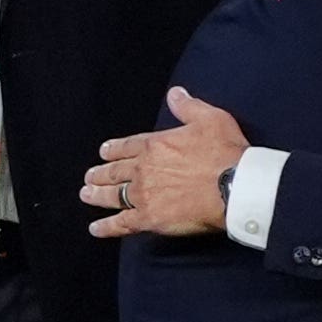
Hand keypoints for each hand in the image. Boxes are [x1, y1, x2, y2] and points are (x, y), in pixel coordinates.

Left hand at [80, 87, 249, 237]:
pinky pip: (122, 224)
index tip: (104, 152)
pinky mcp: (149, 219)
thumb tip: (175, 93)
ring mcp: (144, 195)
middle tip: (90, 176)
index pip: (127, 146)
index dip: (113, 149)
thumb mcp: (210, 119)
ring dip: (98, 195)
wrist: (235, 187)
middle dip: (100, 173)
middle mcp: (143, 169)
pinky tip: (95, 228)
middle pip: (115, 171)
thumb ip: (188, 107)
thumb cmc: (226, 152)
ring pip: (113, 195)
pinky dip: (107, 227)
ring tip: (87, 195)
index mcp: (155, 145)